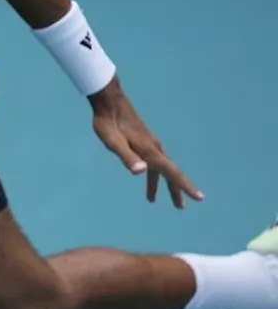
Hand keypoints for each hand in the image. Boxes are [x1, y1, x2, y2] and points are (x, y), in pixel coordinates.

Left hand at [89, 79, 202, 207]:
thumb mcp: (113, 142)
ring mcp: (150, 144)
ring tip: (152, 199)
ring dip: (160, 184)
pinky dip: (151, 172)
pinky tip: (145, 174)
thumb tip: (141, 171)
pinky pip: (152, 161)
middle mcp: (154, 148)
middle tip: (180, 207)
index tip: (200, 198)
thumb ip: (127, 156)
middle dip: (175, 190)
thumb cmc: (108, 122)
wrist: (109, 101)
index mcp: (150, 151)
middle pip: (169, 172)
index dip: (184, 186)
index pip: (171, 172)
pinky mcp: (143, 140)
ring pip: (160, 168)